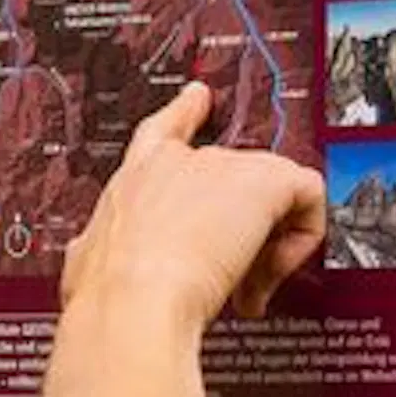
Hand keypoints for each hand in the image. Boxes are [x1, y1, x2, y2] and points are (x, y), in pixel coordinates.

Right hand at [57, 87, 328, 341]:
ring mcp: (222, 165)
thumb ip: (96, 256)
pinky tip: (275, 273)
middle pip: (230, 175)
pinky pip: (308, 194)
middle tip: (233, 277)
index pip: (163, 130)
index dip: (185, 111)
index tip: (199, 97)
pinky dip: (304, 236)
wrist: (131, 298)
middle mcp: (178, 162)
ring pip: (271, 189)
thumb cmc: (106, 291)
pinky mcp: (264, 180)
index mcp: (133, 178)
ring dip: (268, 244)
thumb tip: (88, 268)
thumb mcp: (87, 267)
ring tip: (248, 288)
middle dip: (237, 230)